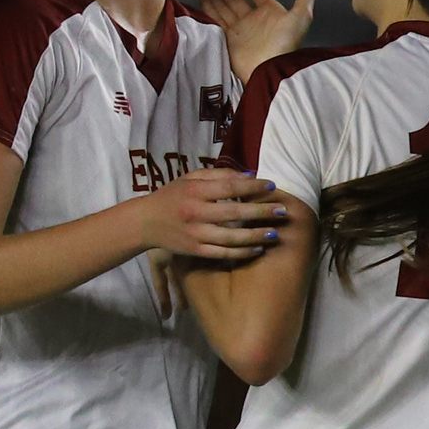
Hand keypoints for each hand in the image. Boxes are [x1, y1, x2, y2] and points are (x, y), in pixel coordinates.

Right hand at [133, 167, 286, 267]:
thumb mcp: (190, 179)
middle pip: (233, 212)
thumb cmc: (173, 196)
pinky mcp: (195, 251)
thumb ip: (219, 174)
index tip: (271, 185)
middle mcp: (195, 213)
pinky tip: (259, 249)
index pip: (228, 187)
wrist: (145, 222)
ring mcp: (195, 234)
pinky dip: (242, 253)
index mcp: (194, 191)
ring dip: (256, 236)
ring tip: (275, 233)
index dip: (251, 187)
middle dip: (261, 211)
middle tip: (283, 211)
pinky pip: (223, 254)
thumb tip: (251, 175)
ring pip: (231, 237)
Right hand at [189, 0, 318, 75]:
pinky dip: (205, 10)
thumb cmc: (286, 45)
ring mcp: (240, 30)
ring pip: (221, 7)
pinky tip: (196, 1)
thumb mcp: (301, 16)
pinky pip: (214, 21)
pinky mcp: (228, 39)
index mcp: (270, 12)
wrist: (269, 70)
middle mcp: (253, 19)